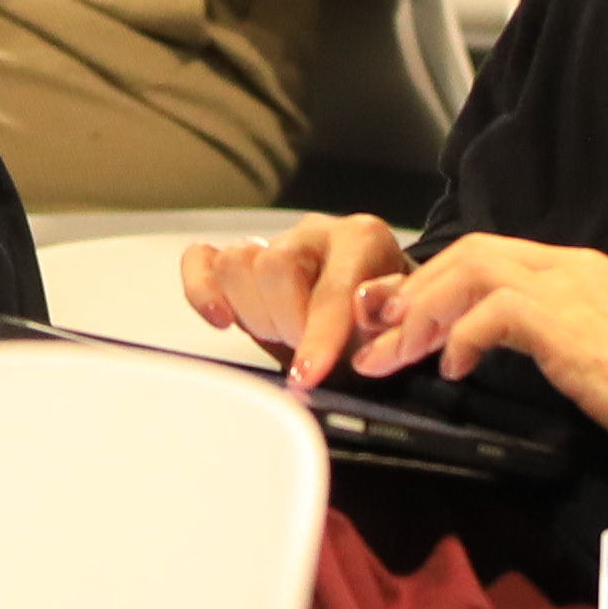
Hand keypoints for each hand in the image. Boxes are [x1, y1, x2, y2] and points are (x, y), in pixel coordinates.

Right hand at [182, 214, 411, 386]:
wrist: (378, 308)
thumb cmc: (389, 317)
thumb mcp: (405, 323)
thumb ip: (391, 319)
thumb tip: (366, 312)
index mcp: (361, 240)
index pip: (331, 287)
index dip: (319, 335)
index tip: (307, 375)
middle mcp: (314, 233)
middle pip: (274, 267)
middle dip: (287, 324)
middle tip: (304, 352)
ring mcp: (272, 241)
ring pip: (236, 263)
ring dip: (255, 314)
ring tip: (283, 335)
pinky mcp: (238, 257)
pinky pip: (202, 260)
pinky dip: (202, 291)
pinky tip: (221, 318)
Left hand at [346, 232, 607, 476]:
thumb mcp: (596, 353)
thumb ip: (549, 338)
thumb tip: (495, 348)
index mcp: (576, 271)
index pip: (486, 255)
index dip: (433, 281)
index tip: (395, 315)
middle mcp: (569, 268)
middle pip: (468, 252)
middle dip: (412, 290)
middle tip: (374, 331)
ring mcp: (572, 290)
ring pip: (471, 271)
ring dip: (422, 311)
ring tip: (395, 351)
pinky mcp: (572, 324)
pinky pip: (495, 312)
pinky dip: (462, 336)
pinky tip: (456, 369)